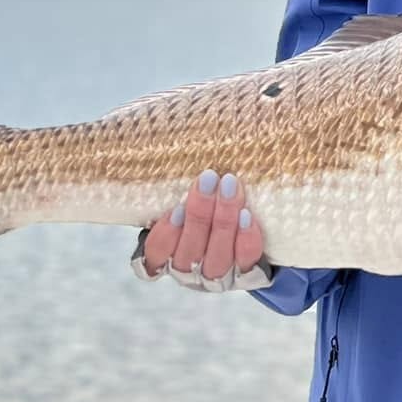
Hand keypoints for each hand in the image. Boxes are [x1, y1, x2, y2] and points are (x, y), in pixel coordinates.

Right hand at [132, 170, 270, 290]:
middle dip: (199, 214)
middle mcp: (187, 271)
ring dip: (223, 221)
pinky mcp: (245, 276)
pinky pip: (245, 262)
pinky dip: (245, 240)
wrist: (245, 226)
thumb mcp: (178, 187)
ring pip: (216, 259)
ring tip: (230, 187)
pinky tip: (247, 215)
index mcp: (164, 256)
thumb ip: (170, 173)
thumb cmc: (201, 198)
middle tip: (207, 178)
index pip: (154, 256)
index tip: (175, 207)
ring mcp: (216, 277)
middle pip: (189, 252)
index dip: (164, 236)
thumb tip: (160, 124)